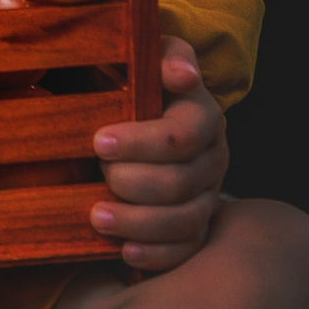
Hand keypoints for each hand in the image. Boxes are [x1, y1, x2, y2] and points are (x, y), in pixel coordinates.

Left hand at [88, 35, 227, 272]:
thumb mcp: (150, 53)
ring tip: (98, 217)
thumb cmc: (139, 76)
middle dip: (134, 182)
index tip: (98, 141)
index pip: (182, 136)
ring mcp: (206, 194)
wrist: (141, 104)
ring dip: (140, 223)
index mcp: (201, 117)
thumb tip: (182, 74)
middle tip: (98, 174)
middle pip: (181, 182)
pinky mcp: (195, 224)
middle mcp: (211, 158)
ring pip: (185, 220)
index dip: (141, 142)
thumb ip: (167, 54)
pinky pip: (186, 249)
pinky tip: (125, 254)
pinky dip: (157, 255)